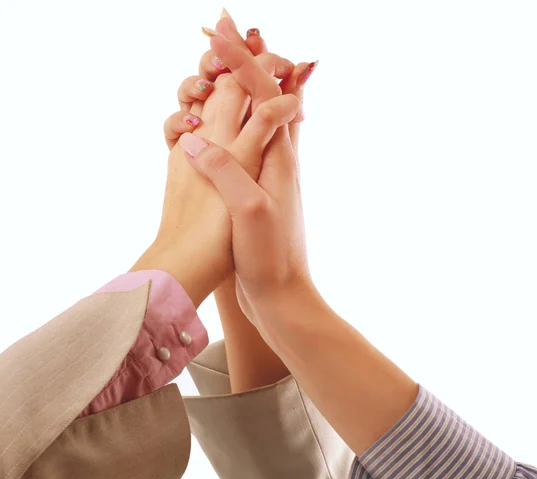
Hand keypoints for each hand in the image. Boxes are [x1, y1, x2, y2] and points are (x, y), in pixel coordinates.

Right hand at [131, 18, 299, 307]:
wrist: (281, 298)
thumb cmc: (270, 259)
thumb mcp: (250, 212)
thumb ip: (228, 171)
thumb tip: (195, 138)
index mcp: (279, 159)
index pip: (265, 94)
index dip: (241, 60)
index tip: (218, 31)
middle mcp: (277, 162)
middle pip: (264, 99)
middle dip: (241, 64)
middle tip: (216, 36)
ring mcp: (267, 179)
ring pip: (254, 123)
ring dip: (236, 93)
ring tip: (214, 73)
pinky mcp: (254, 196)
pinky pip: (242, 151)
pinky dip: (229, 129)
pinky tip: (215, 132)